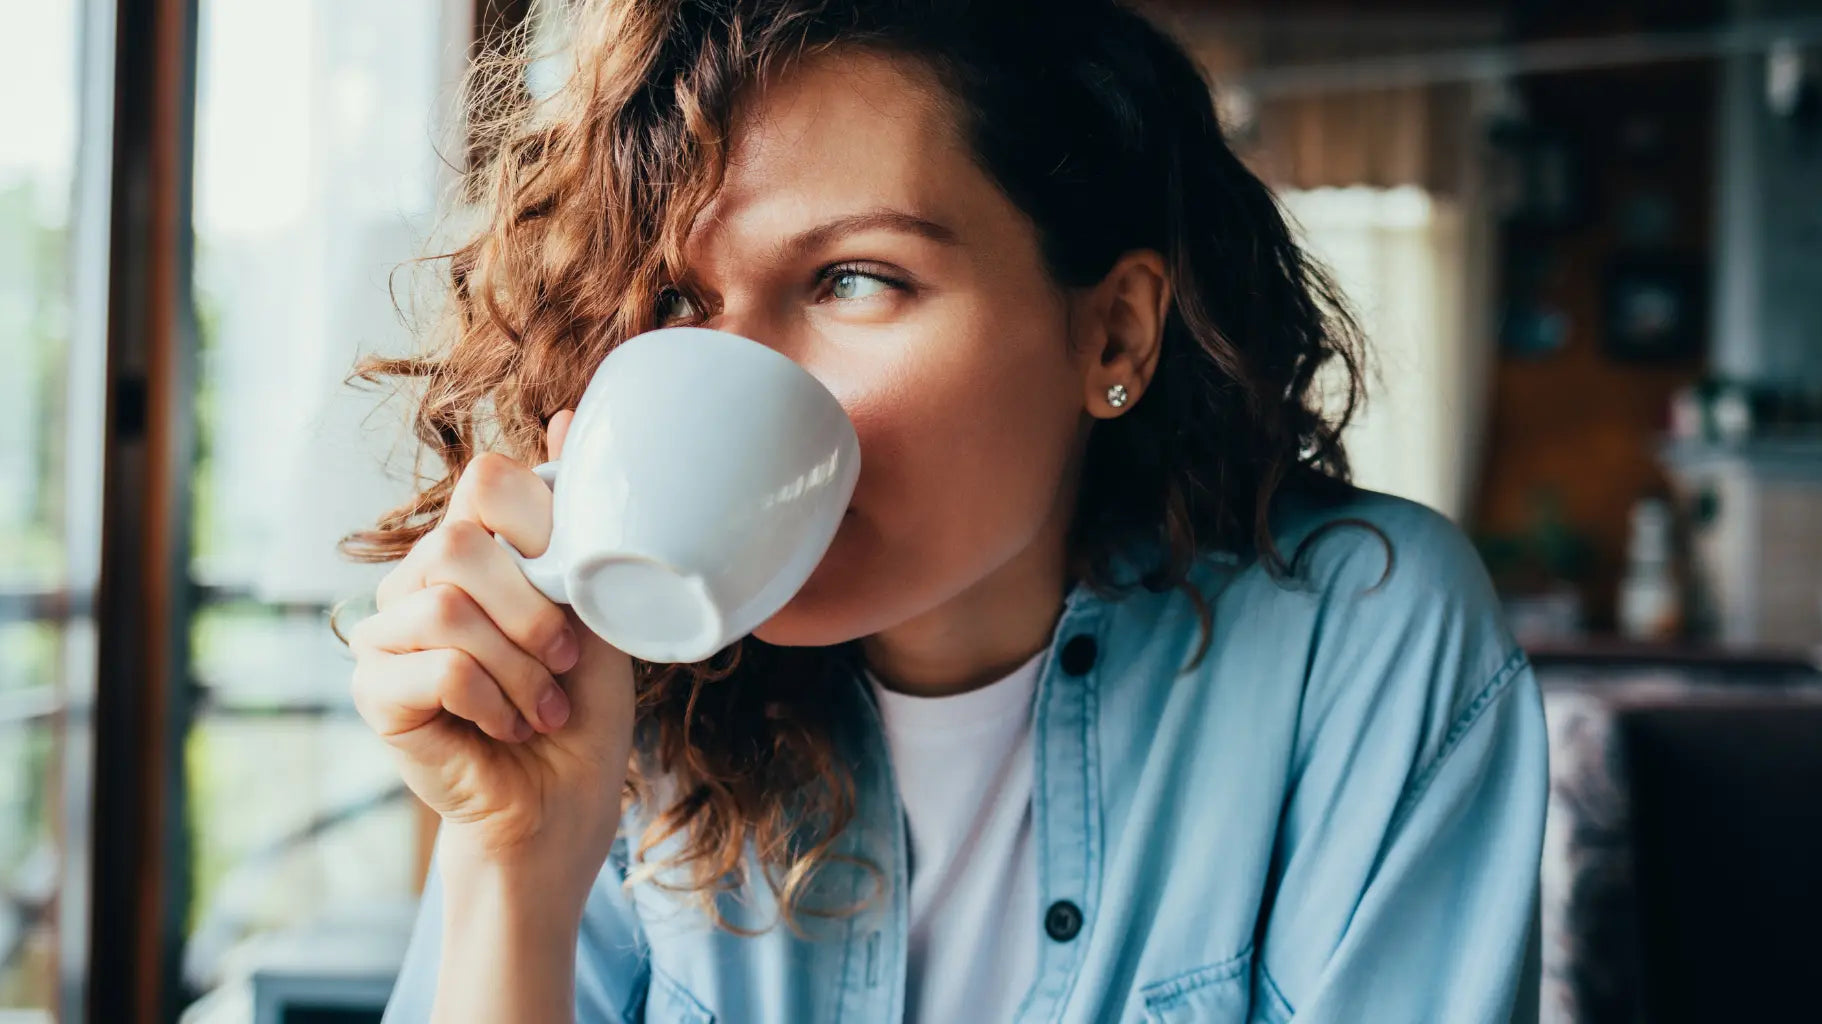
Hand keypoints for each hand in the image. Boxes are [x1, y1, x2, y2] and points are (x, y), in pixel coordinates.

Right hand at [349, 411, 633, 884]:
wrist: (563, 801)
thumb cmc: (583, 705)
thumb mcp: (598, 603)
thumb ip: (578, 522)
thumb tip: (567, 415)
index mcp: (474, 547)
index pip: (486, 480)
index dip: (540, 525)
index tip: (574, 586)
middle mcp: (419, 577)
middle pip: (461, 542)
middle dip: (533, 611)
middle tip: (565, 663)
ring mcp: (386, 631)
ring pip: (447, 606)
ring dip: (518, 667)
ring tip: (543, 705)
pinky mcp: (374, 689)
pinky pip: (434, 665)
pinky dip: (492, 700)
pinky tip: (509, 726)